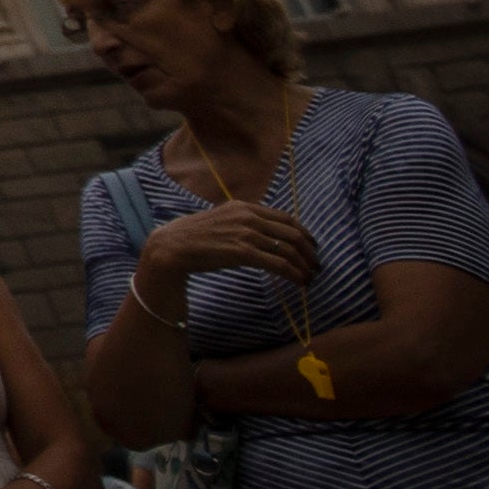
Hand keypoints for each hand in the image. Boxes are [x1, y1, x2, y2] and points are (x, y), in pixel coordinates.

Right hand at [134, 202, 320, 289]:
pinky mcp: (243, 252)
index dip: (304, 233)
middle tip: (316, 266)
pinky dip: (294, 274)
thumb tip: (264, 235)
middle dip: (310, 251)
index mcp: (244, 206)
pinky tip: (298, 282)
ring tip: (310, 277)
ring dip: (304, 265)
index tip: (312, 246)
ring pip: (289, 249)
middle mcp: (248, 216)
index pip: (286, 218)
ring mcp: (246, 233)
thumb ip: (243, 223)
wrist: (172, 246)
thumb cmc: (194, 237)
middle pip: (293, 233)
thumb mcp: (222, 220)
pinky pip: (279, 264)